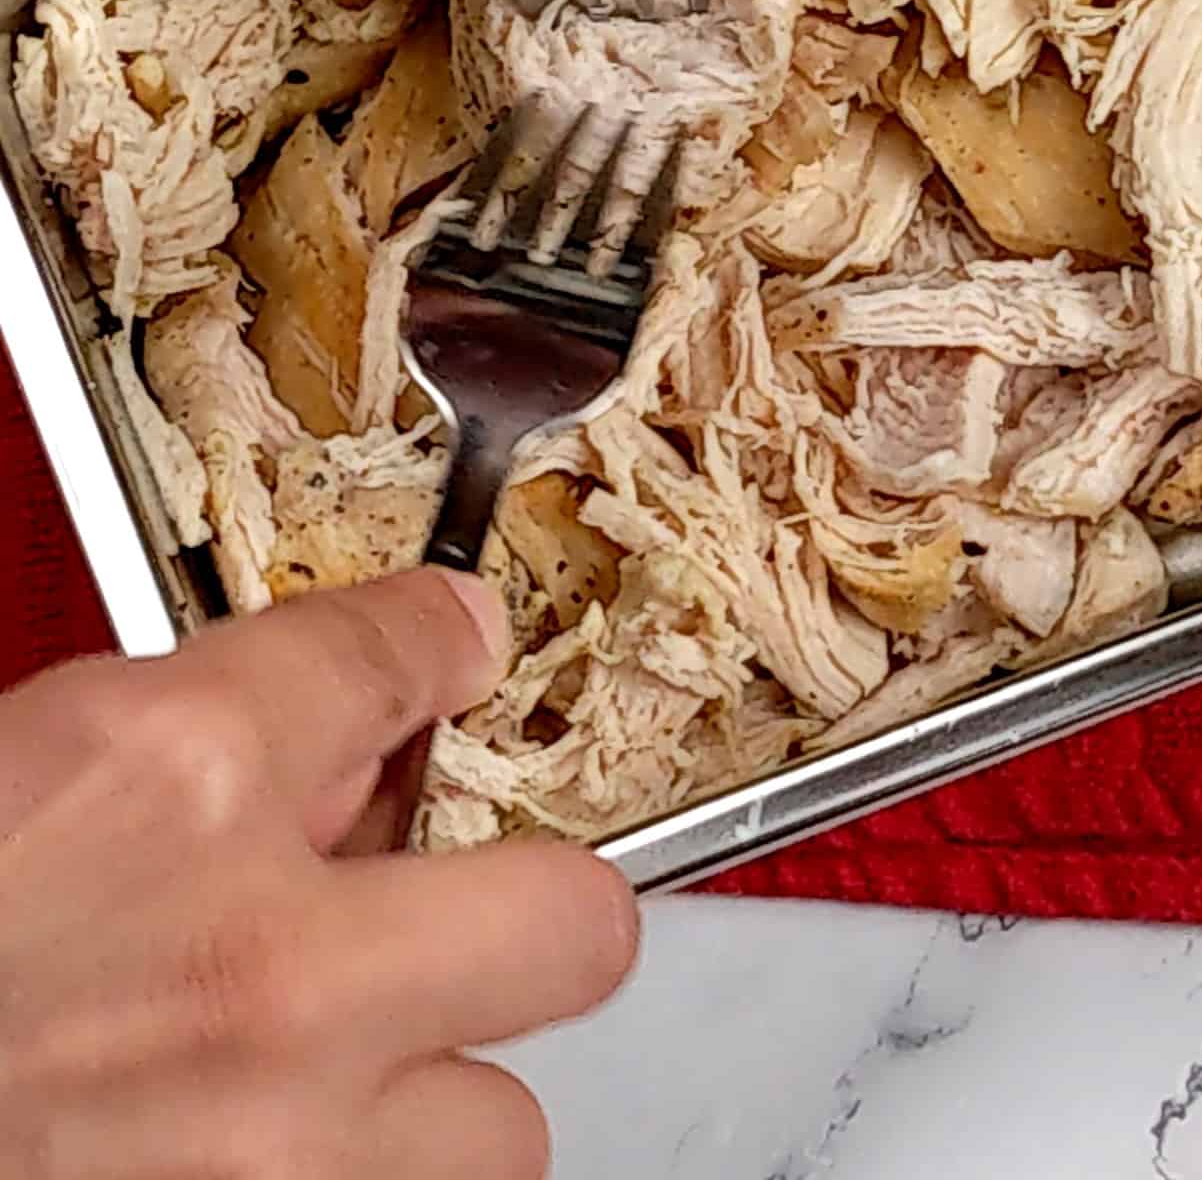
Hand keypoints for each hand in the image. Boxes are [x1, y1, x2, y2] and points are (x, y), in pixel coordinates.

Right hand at [0, 569, 638, 1178]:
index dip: (438, 650)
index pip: (401, 649)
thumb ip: (201, 741)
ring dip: (431, 1108)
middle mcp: (251, 975)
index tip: (450, 665)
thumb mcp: (28, 770)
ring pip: (497, 1137)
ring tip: (328, 1088)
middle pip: (570, 924)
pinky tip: (247, 1154)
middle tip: (468, 919)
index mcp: (155, 787)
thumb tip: (360, 733)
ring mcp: (261, 1159)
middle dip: (530, 915)